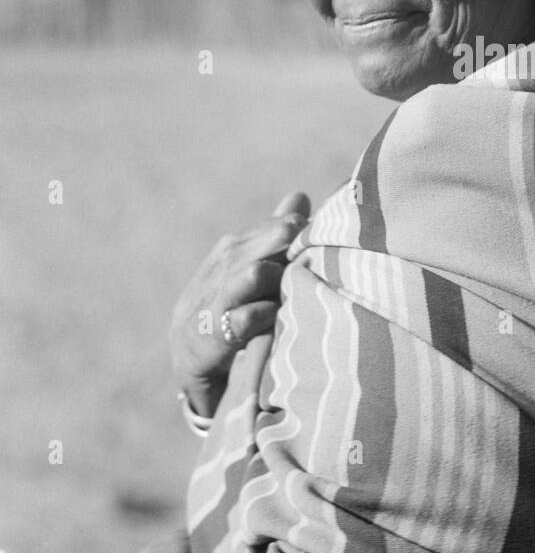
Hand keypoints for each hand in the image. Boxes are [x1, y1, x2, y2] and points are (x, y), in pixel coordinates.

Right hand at [169, 191, 310, 418]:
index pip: (277, 228)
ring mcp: (216, 299)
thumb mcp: (250, 267)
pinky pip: (248, 318)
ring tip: (296, 288)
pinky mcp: (214, 334)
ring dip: (281, 282)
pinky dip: (267, 317)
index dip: (302, 234)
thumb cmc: (232, 306)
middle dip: (294, 249)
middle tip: (313, 256)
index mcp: (233, 248)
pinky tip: (277, 320)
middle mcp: (222, 267)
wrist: (191, 356)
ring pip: (256, 274)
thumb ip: (275, 234)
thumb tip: (300, 196)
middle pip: (270, 243)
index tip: (324, 239)